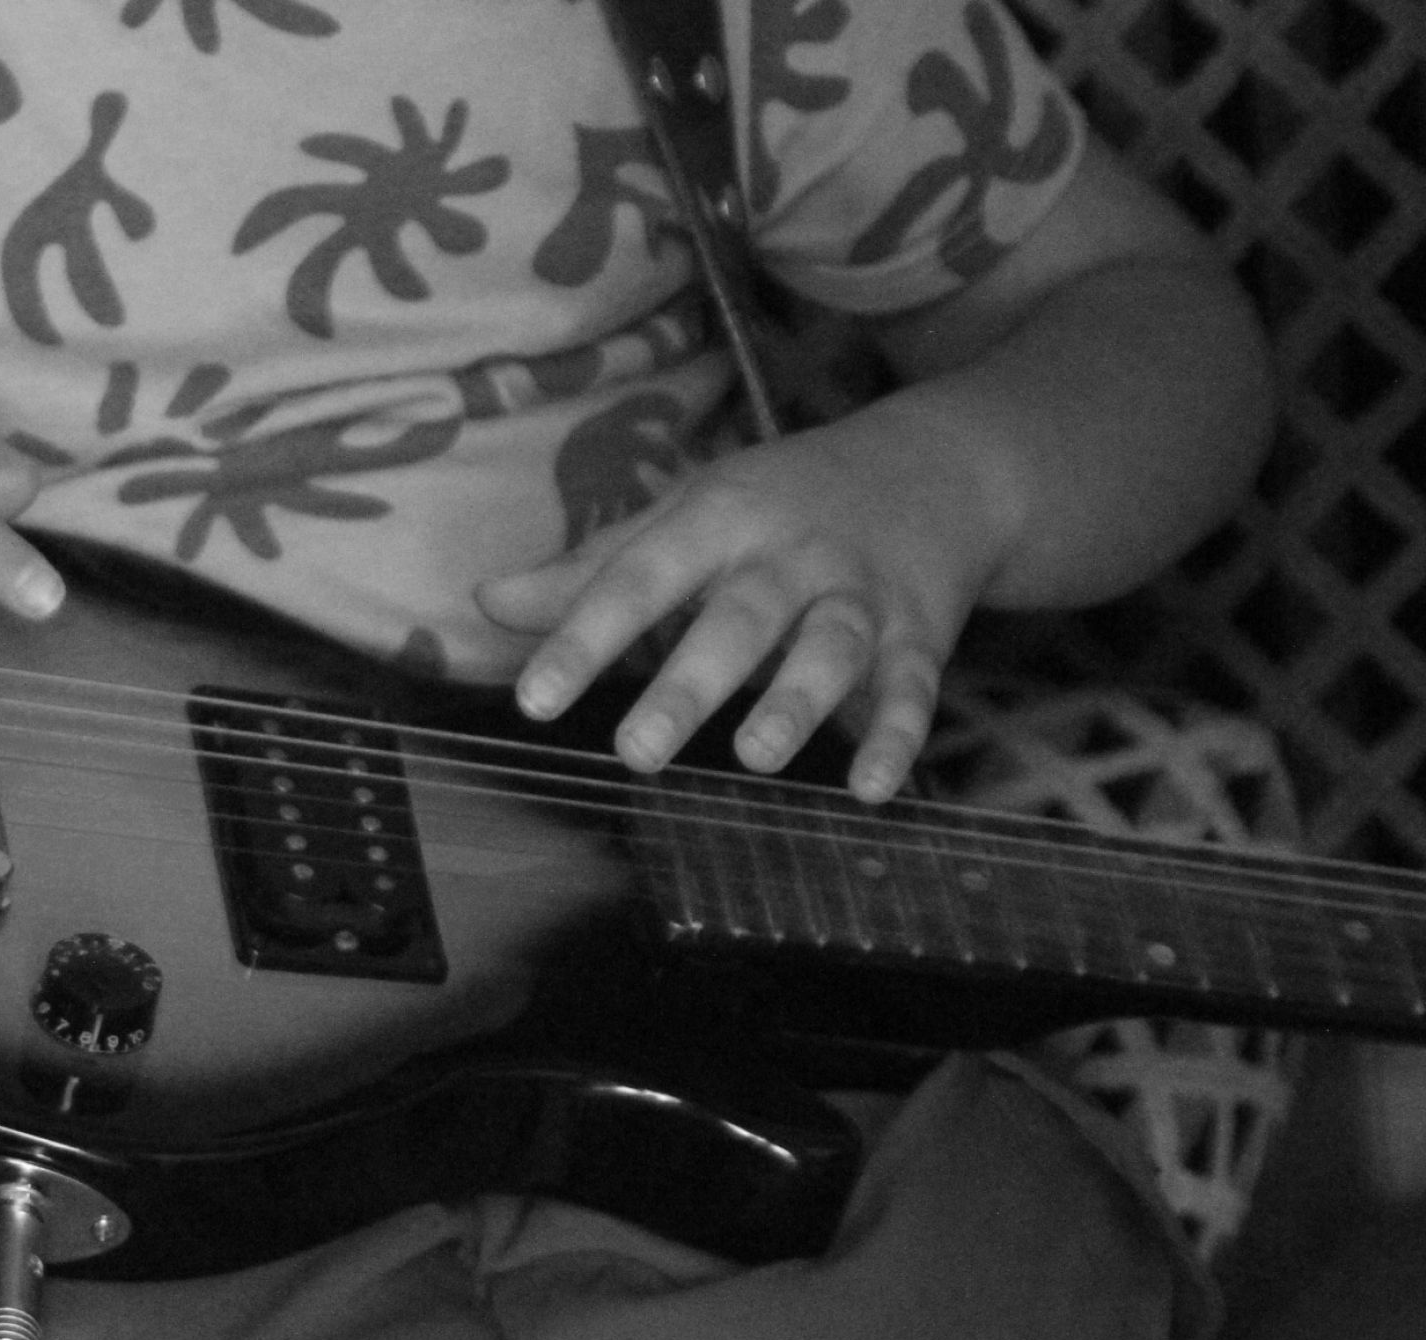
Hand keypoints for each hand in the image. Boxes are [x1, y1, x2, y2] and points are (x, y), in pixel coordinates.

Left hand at [476, 402, 1007, 801]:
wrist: (939, 465)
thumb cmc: (782, 501)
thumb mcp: (689, 515)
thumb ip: (592, 570)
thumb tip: (486, 602)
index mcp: (719, 521)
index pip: (639, 579)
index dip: (583, 638)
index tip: (533, 700)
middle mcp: (790, 555)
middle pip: (738, 619)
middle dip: (689, 684)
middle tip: (635, 752)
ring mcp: (860, 594)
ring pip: (830, 648)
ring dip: (797, 702)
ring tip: (754, 756)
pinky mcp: (920, 634)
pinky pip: (913, 688)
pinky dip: (898, 738)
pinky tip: (869, 789)